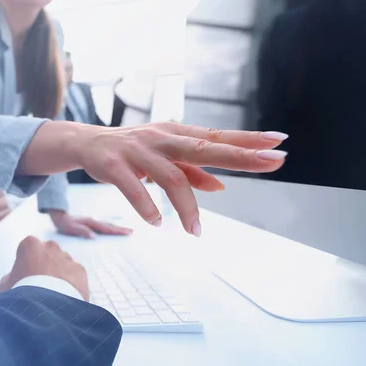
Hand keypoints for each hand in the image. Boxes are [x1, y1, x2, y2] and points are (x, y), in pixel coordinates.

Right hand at [0, 236, 88, 300]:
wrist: (45, 310)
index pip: (28, 249)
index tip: (25, 277)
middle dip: (45, 265)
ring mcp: (67, 258)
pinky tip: (64, 298)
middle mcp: (51, 246)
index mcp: (30, 245)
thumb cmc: (22, 295)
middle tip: (41, 286)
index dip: (26, 264)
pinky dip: (71, 284)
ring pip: (63, 264)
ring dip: (59, 275)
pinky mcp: (80, 270)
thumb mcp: (6, 285)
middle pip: (48, 253)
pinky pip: (75, 276)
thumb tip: (13, 278)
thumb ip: (11, 276)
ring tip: (53, 295)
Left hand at [49, 210, 132, 238]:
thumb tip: (94, 237)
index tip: (128, 232)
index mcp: (90, 222)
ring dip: (117, 228)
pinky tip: (114, 231)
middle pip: (110, 226)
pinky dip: (111, 228)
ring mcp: (93, 222)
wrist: (59, 217)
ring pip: (108, 225)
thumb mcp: (70, 228)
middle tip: (132, 232)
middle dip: (121, 229)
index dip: (117, 231)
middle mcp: (94, 221)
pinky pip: (104, 226)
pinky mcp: (92, 224)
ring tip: (127, 231)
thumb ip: (81, 231)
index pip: (106, 228)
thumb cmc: (64, 224)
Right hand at [76, 124, 287, 236]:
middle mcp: (161, 138)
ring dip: (186, 207)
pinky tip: (157, 222)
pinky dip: (148, 207)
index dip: (247, 139)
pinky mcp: (115, 165)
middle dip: (238, 156)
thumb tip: (220, 186)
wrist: (86, 142)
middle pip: (203, 147)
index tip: (279, 142)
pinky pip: (134, 188)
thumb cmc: (132, 149)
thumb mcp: (163, 156)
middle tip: (271, 162)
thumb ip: (190, 169)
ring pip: (170, 177)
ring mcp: (138, 150)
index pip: (216, 136)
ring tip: (195, 232)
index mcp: (175, 133)